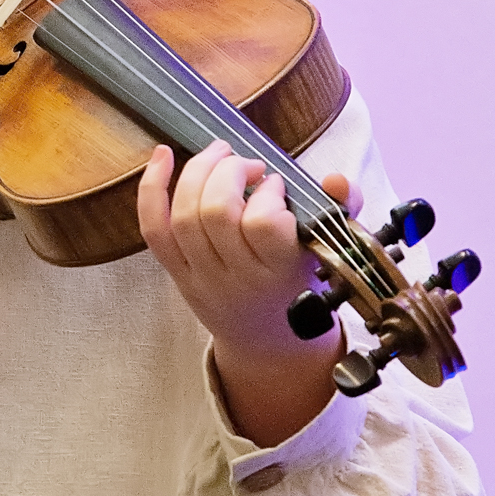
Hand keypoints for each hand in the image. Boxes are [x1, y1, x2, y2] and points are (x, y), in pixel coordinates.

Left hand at [136, 142, 360, 447]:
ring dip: (199, 172)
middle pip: (217, 212)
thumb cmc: (298, 281)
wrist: (268, 339)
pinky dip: (152, 189)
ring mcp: (202, 276)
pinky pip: (154, 229)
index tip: (277, 186)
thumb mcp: (329, 247)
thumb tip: (337, 180)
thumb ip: (342, 208)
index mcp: (281, 270)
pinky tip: (162, 156)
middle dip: (230, 172)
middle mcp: (238, 277)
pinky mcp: (176, 273)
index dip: (268, 194)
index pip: (263, 225)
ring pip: (185, 216)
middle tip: (249, 166)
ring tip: (220, 157)